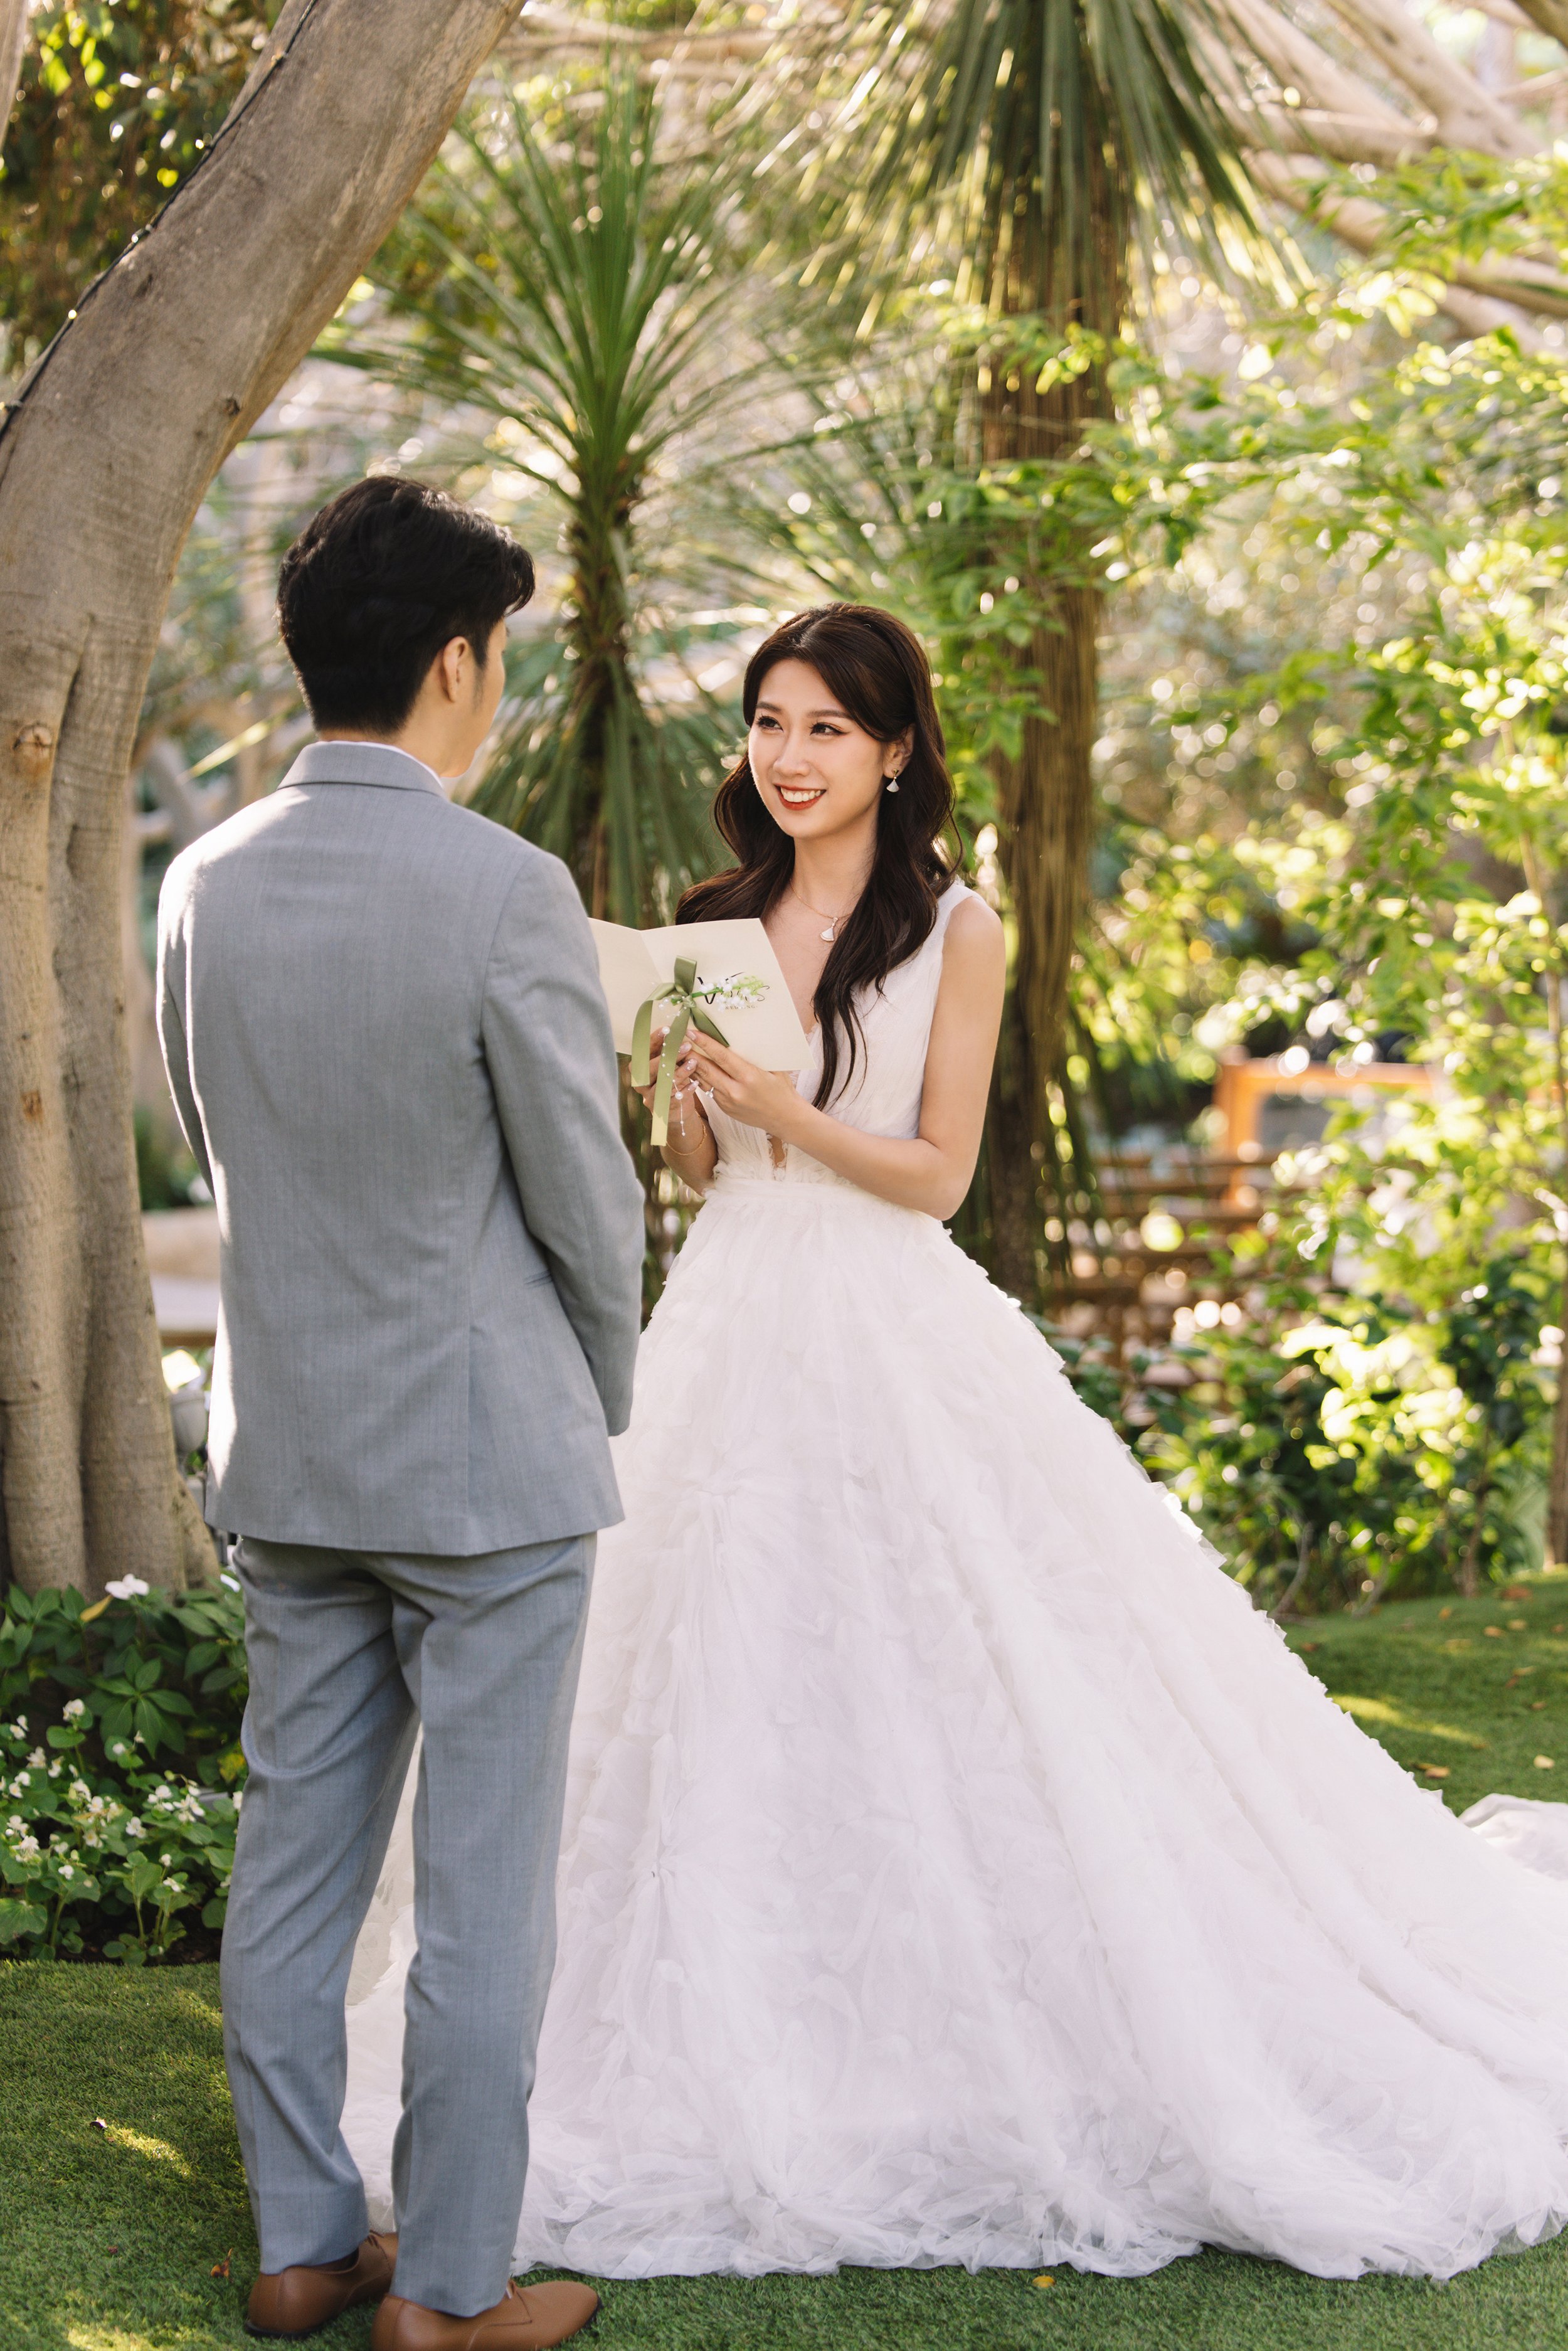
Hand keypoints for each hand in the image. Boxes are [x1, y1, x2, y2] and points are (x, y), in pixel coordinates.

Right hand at [635, 1026, 708, 1148]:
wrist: (676, 1108)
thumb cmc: (672, 1080)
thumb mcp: (669, 1064)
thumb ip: (669, 1051)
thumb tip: (679, 1031)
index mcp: (639, 1067)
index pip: (643, 1051)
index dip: (654, 1040)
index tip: (668, 1029)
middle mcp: (640, 1082)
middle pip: (649, 1068)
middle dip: (668, 1056)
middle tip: (686, 1046)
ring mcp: (650, 1096)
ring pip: (662, 1084)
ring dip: (679, 1072)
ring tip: (693, 1063)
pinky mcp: (662, 1109)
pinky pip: (673, 1099)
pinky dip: (685, 1090)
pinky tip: (695, 1083)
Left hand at [688, 1037, 803, 1136]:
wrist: (784, 1118)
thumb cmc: (781, 1089)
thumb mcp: (773, 1069)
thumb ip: (753, 1056)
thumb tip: (736, 1037)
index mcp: (749, 1077)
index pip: (721, 1057)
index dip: (705, 1043)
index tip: (692, 1032)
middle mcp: (735, 1091)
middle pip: (706, 1069)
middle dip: (690, 1053)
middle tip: (678, 1040)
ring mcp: (727, 1102)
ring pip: (703, 1081)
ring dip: (690, 1067)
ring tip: (680, 1053)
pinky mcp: (724, 1109)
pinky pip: (708, 1090)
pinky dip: (700, 1078)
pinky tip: (692, 1069)